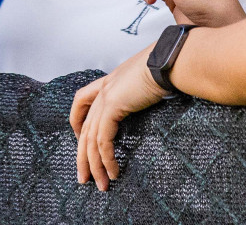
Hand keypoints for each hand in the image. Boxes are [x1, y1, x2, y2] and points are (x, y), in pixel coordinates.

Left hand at [69, 45, 166, 190]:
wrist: (168, 62)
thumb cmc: (165, 69)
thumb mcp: (148, 80)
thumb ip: (141, 91)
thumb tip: (152, 97)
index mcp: (110, 81)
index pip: (82, 101)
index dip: (77, 122)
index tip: (81, 141)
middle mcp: (103, 89)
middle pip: (83, 128)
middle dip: (82, 156)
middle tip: (84, 177)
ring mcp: (105, 98)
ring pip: (91, 140)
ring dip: (95, 166)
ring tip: (102, 183)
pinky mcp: (112, 107)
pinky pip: (103, 141)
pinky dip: (106, 159)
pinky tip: (113, 171)